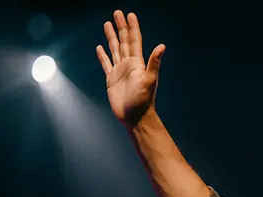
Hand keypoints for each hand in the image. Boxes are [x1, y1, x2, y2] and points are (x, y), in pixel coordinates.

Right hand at [96, 10, 164, 125]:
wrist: (135, 117)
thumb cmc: (144, 101)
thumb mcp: (149, 80)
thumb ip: (154, 63)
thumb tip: (162, 46)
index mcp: (137, 63)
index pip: (135, 40)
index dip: (132, 27)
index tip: (130, 14)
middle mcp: (129, 64)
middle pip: (124, 41)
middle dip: (121, 26)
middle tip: (117, 12)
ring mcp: (120, 71)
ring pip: (115, 49)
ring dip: (112, 37)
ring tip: (107, 24)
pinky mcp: (111, 79)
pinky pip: (106, 63)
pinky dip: (103, 55)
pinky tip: (100, 47)